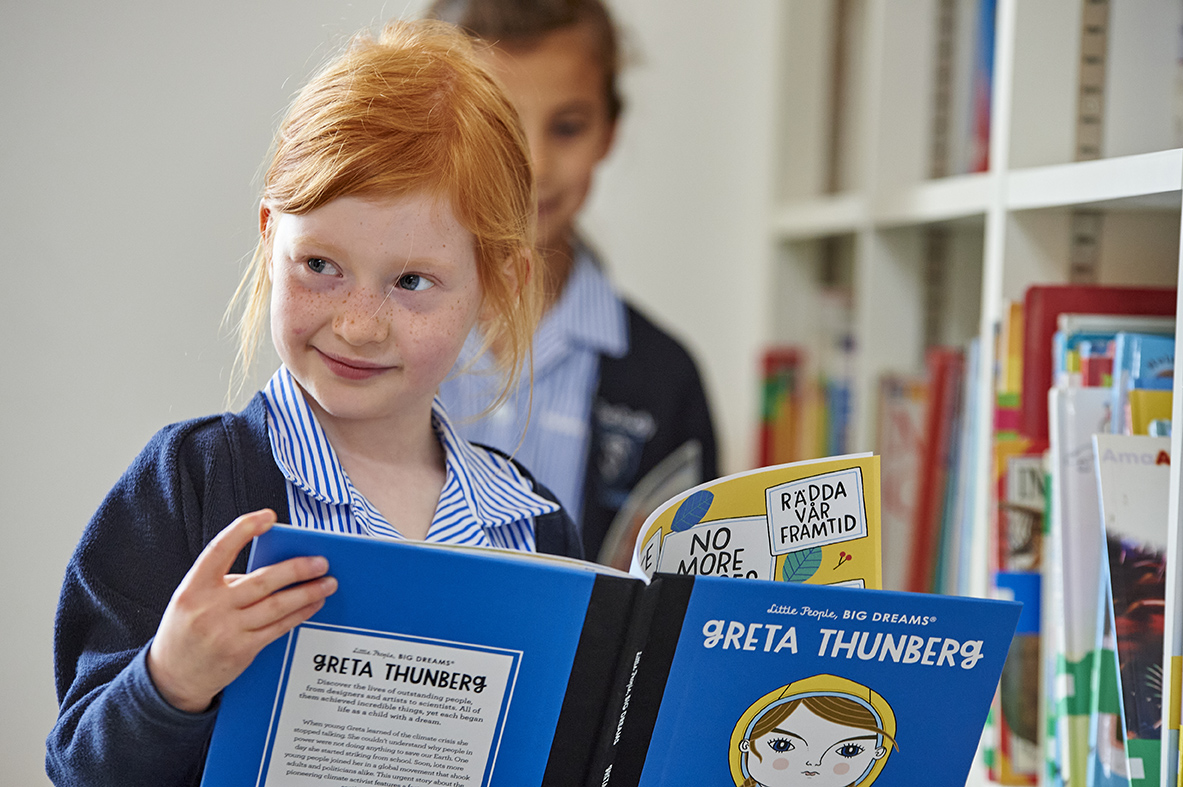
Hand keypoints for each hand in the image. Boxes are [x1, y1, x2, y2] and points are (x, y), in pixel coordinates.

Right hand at [147, 509, 336, 712]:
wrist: (172, 677)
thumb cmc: (188, 629)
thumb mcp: (194, 599)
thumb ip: (226, 582)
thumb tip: (275, 565)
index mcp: (193, 587)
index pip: (219, 550)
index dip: (243, 530)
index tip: (268, 517)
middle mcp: (209, 607)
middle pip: (261, 581)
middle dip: (296, 569)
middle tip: (321, 561)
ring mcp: (226, 631)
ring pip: (276, 606)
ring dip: (307, 592)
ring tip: (328, 582)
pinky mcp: (241, 650)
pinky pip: (278, 627)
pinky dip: (300, 613)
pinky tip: (314, 604)